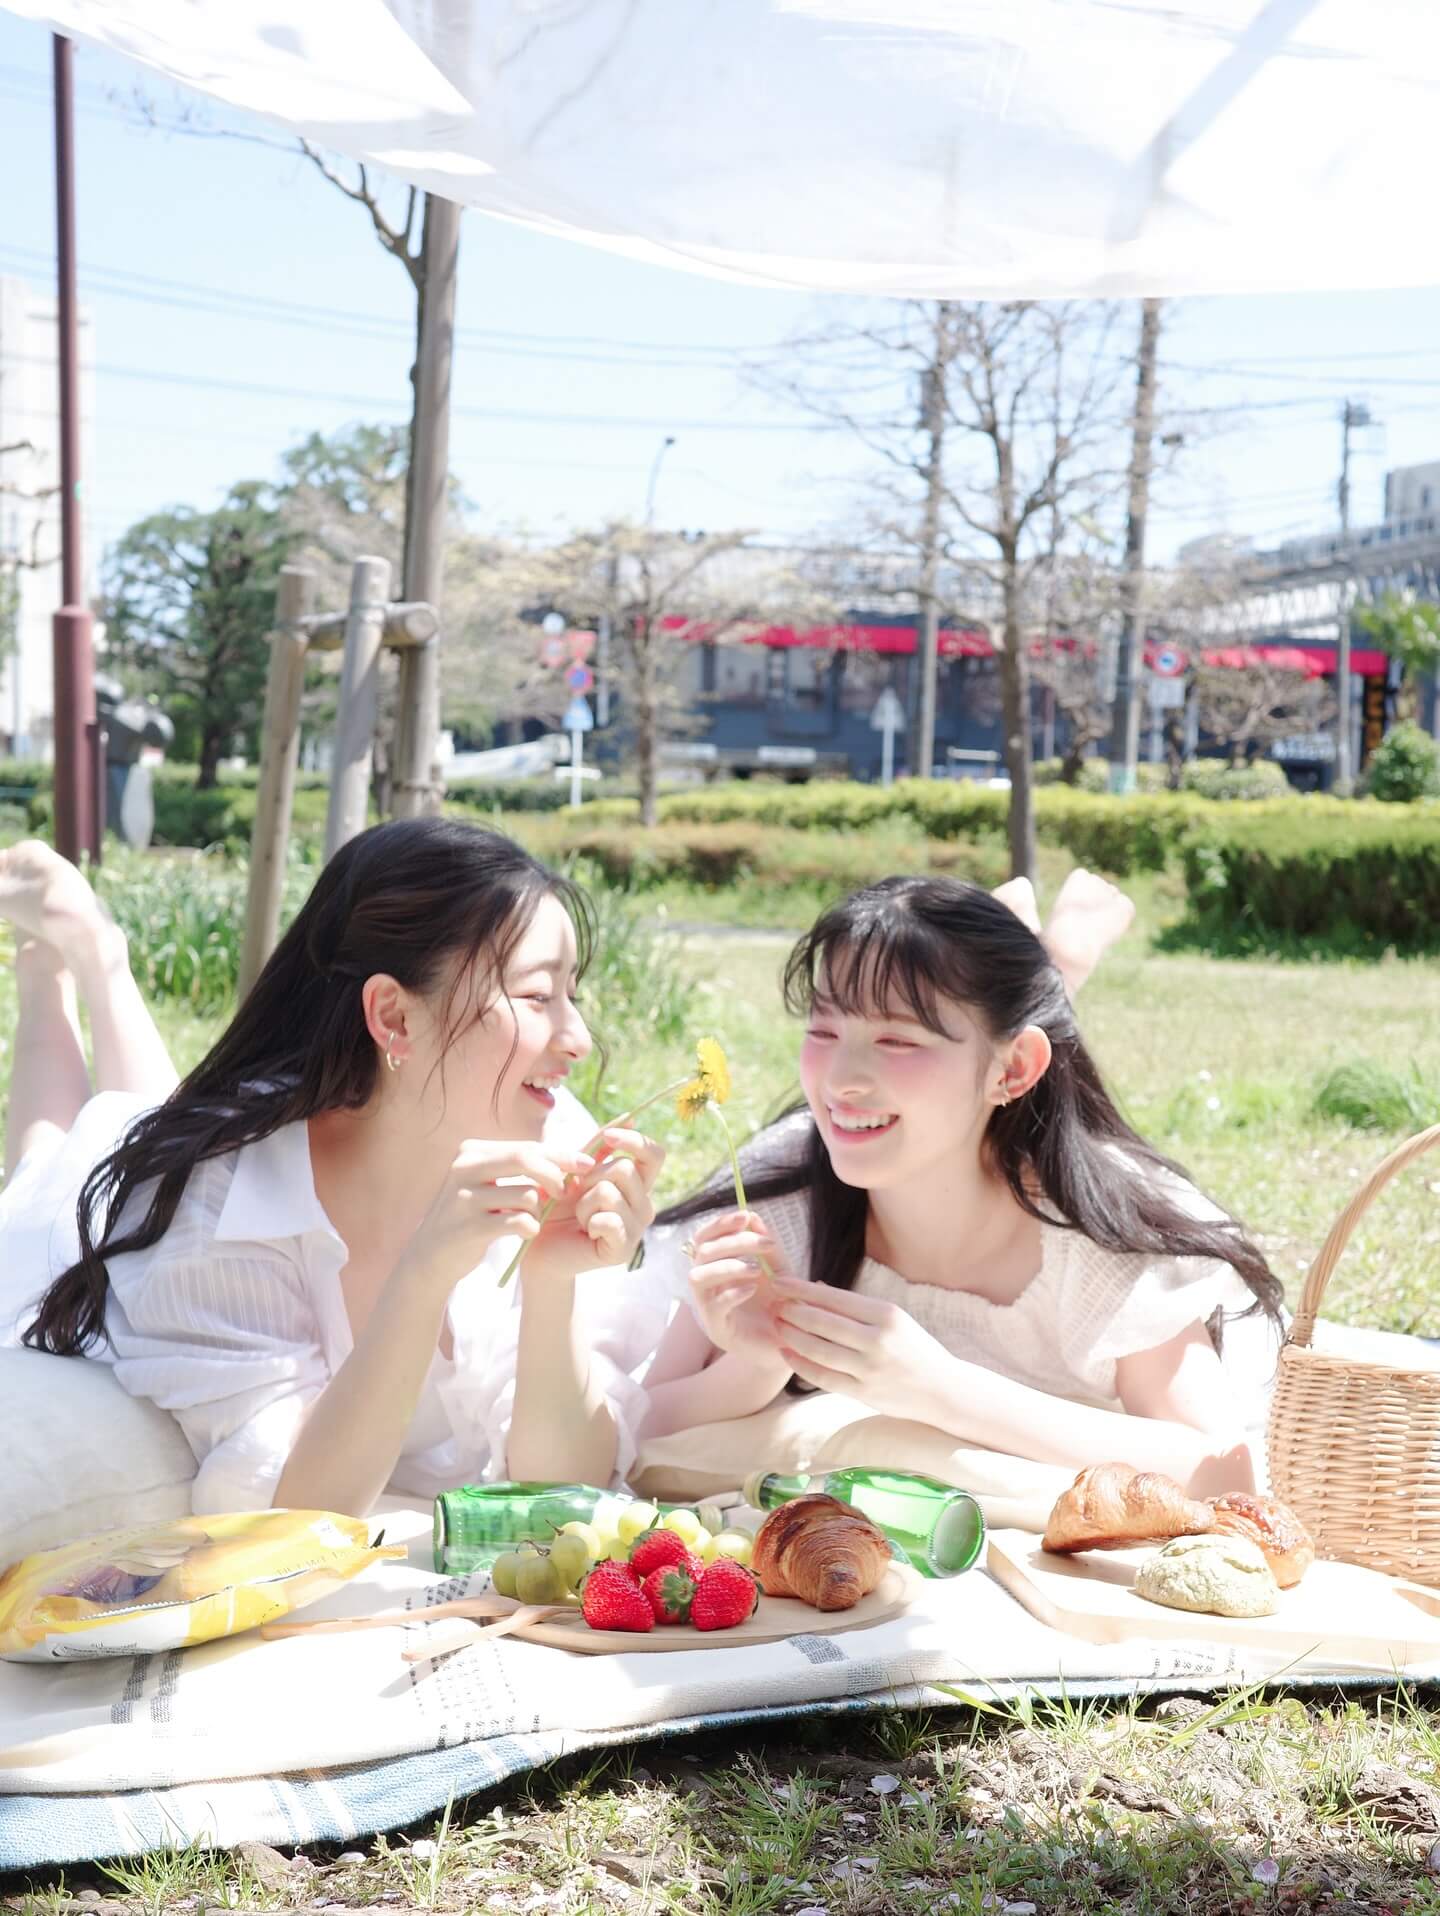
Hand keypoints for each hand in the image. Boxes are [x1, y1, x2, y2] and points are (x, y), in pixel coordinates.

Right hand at [403, 1140, 594, 1294]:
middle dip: (555, 1175)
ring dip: (539, 1209)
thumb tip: (572, 1159)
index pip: (526, 1147)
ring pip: (526, 1194)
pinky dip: (530, 1227)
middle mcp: (464, 1168)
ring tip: (531, 1218)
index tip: (588, 1164)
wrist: (432, 1254)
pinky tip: (526, 1232)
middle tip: (567, 1193)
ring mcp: (464, 1197)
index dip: (561, 1155)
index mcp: (471, 1151)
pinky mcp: (468, 1227)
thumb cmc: (472, 1214)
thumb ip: (521, 1167)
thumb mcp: (489, 1182)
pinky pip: (517, 1221)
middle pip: (525, 1159)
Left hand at [522, 1126, 665, 1286]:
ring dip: (584, 1203)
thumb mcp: (577, 1170)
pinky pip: (608, 1220)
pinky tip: (586, 1232)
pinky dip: (589, 1221)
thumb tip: (631, 1117)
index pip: (655, 1155)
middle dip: (591, 1177)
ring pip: (610, 1193)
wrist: (539, 1244)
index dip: (634, 1140)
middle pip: (624, 1169)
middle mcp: (643, 1205)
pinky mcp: (624, 1249)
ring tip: (580, 1218)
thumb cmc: (558, 1206)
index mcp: (637, 1184)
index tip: (608, 1137)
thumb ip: (600, 1147)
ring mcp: (637, 1228)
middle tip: (579, 1196)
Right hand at [687, 1210, 793, 1378]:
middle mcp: (708, 1286)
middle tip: (765, 1245)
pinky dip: (731, 1292)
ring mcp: (709, 1308)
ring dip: (727, 1266)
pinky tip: (752, 1289)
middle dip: (733, 1242)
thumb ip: (768, 1248)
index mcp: (718, 1267)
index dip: (721, 1224)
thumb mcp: (780, 1272)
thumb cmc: (782, 1307)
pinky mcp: (718, 1329)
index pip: (705, 1238)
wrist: (792, 1345)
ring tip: (755, 1270)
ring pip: (697, 1277)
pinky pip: (713, 1306)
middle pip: (702, 1252)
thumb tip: (753, 1217)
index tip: (746, 1216)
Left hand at [770, 1276, 960, 1422]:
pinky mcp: (863, 1393)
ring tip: (777, 1325)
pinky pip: (823, 1377)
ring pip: (819, 1350)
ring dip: (792, 1336)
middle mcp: (878, 1340)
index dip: (801, 1289)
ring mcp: (870, 1369)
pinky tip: (786, 1353)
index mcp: (886, 1315)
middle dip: (792, 1311)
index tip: (779, 1282)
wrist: (942, 1389)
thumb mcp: (893, 1318)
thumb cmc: (914, 1347)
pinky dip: (800, 1365)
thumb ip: (854, 1307)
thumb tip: (814, 1288)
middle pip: (822, 1323)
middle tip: (772, 1304)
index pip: (834, 1297)